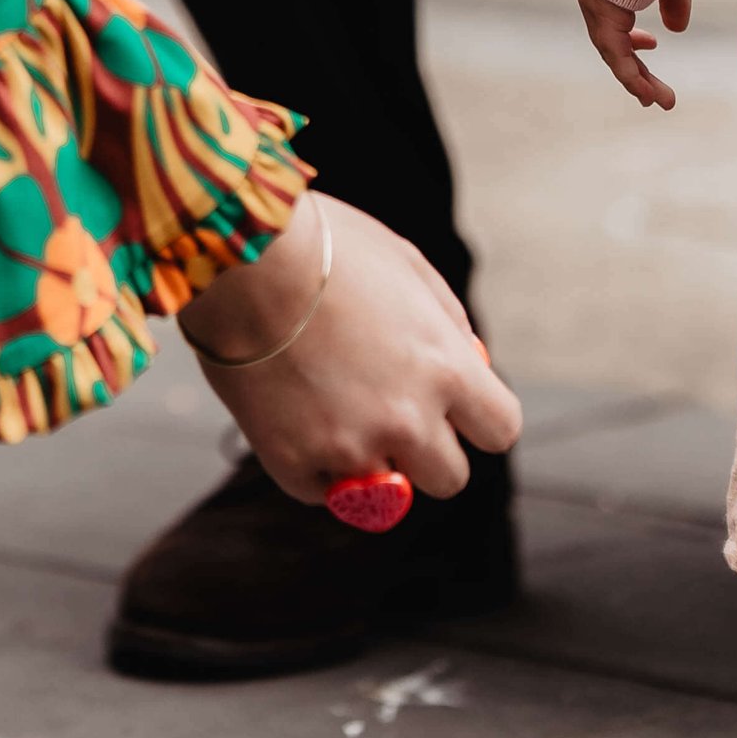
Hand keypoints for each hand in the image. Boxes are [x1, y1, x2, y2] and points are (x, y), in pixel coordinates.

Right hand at [183, 194, 521, 506]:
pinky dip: (311, 461)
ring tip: (329, 403)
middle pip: (449, 477)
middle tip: (385, 408)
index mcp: (445, 368)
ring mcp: (349, 447)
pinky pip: (321, 490)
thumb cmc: (324, 245)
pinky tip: (290, 410)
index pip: (499, 429)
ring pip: (385, 492)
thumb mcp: (406, 264)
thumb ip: (447, 322)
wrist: (236, 253)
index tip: (451, 405)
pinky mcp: (293, 462)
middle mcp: (407, 419)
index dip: (476, 417)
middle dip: (425, 447)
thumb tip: (470, 362)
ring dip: (367, 458)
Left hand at [576, 0, 689, 108]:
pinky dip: (631, 76)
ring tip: (660, 100)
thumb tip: (675, 30)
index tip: (652, 42)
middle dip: (635, 67)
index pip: (614, 16)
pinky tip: (647, 94)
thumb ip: (673, 0)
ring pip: (614, 54)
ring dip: (637, 81)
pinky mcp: (602, 15)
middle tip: (650, 91)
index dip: (632, 34)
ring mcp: (594, 5)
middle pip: (613, 41)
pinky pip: (615, 55)